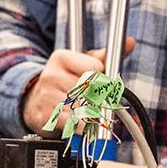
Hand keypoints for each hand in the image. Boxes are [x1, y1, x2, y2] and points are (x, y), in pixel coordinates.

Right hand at [21, 37, 135, 131]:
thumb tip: (131, 41)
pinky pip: (74, 123)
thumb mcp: (81, 64)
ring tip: (83, 110)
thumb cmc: (64, 82)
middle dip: (96, 97)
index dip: (101, 78)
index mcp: (61, 57)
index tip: (96, 82)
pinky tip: (77, 121)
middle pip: (91, 89)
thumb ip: (105, 56)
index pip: (95, 68)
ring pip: (84, 107)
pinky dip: (81, 126)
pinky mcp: (45, 116)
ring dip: (89, 113)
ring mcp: (46, 96)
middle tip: (92, 99)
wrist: (34, 101)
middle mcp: (51, 75)